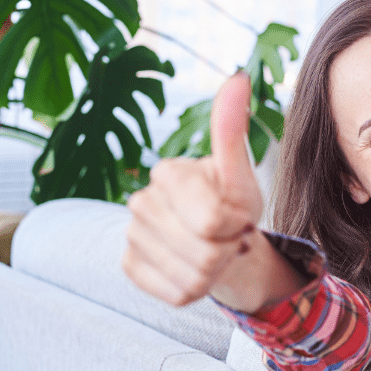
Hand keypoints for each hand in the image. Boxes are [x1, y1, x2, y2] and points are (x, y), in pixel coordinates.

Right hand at [122, 72, 293, 309]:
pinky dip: (197, 288)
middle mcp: (140, 201)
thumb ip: (232, 131)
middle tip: (228, 236)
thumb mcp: (241, 174)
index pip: (214, 219)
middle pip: (205, 250)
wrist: (220, 243)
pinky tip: (196, 268)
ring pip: (194, 276)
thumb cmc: (233, 205)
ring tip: (215, 251)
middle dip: (229, 249)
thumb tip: (237, 77)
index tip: (239, 215)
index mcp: (168, 172)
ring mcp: (131, 235)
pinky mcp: (130, 266)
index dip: (238, 224)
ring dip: (216, 271)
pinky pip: (177, 293)